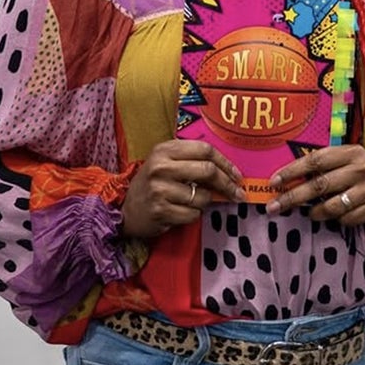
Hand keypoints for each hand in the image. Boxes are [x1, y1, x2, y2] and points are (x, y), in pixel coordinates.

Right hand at [121, 139, 245, 238]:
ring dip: (205, 202)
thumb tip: (229, 171)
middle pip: (208, 171)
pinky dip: (193, 215)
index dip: (225, 162)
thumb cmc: (153, 184)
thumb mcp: (166, 163)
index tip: (237, 174)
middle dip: (227, 184)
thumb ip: (191, 160)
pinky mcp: (160, 210)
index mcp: (165, 150)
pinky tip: (182, 211)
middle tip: (237, 193)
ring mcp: (159, 189)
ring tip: (193, 202)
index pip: (205, 149)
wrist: (127, 209)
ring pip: (202, 196)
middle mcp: (161, 166)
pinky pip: (193, 214)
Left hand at [266, 146, 364, 225]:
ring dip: (315, 212)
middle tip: (274, 207)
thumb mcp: (349, 161)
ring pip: (331, 206)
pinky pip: (346, 219)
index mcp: (350, 152)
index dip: (292, 171)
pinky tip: (338, 216)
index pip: (315, 160)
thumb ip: (325, 165)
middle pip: (319, 185)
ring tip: (311, 213)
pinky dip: (338, 220)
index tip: (274, 182)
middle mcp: (360, 168)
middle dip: (293, 197)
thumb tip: (290, 177)